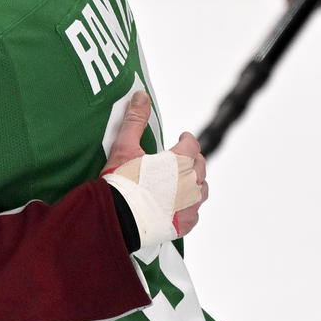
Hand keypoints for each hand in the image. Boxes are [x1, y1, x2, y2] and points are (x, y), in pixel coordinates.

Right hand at [103, 92, 207, 245]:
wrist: (118, 218)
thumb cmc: (121, 183)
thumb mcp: (125, 147)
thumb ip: (135, 120)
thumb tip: (141, 96)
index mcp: (180, 162)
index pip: (192, 144)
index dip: (187, 139)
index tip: (182, 138)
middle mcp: (190, 183)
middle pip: (200, 166)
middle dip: (192, 160)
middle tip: (182, 159)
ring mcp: (189, 205)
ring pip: (202, 190)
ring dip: (195, 183)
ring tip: (184, 182)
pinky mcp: (184, 224)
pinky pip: (194, 214)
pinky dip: (189, 208)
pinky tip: (180, 207)